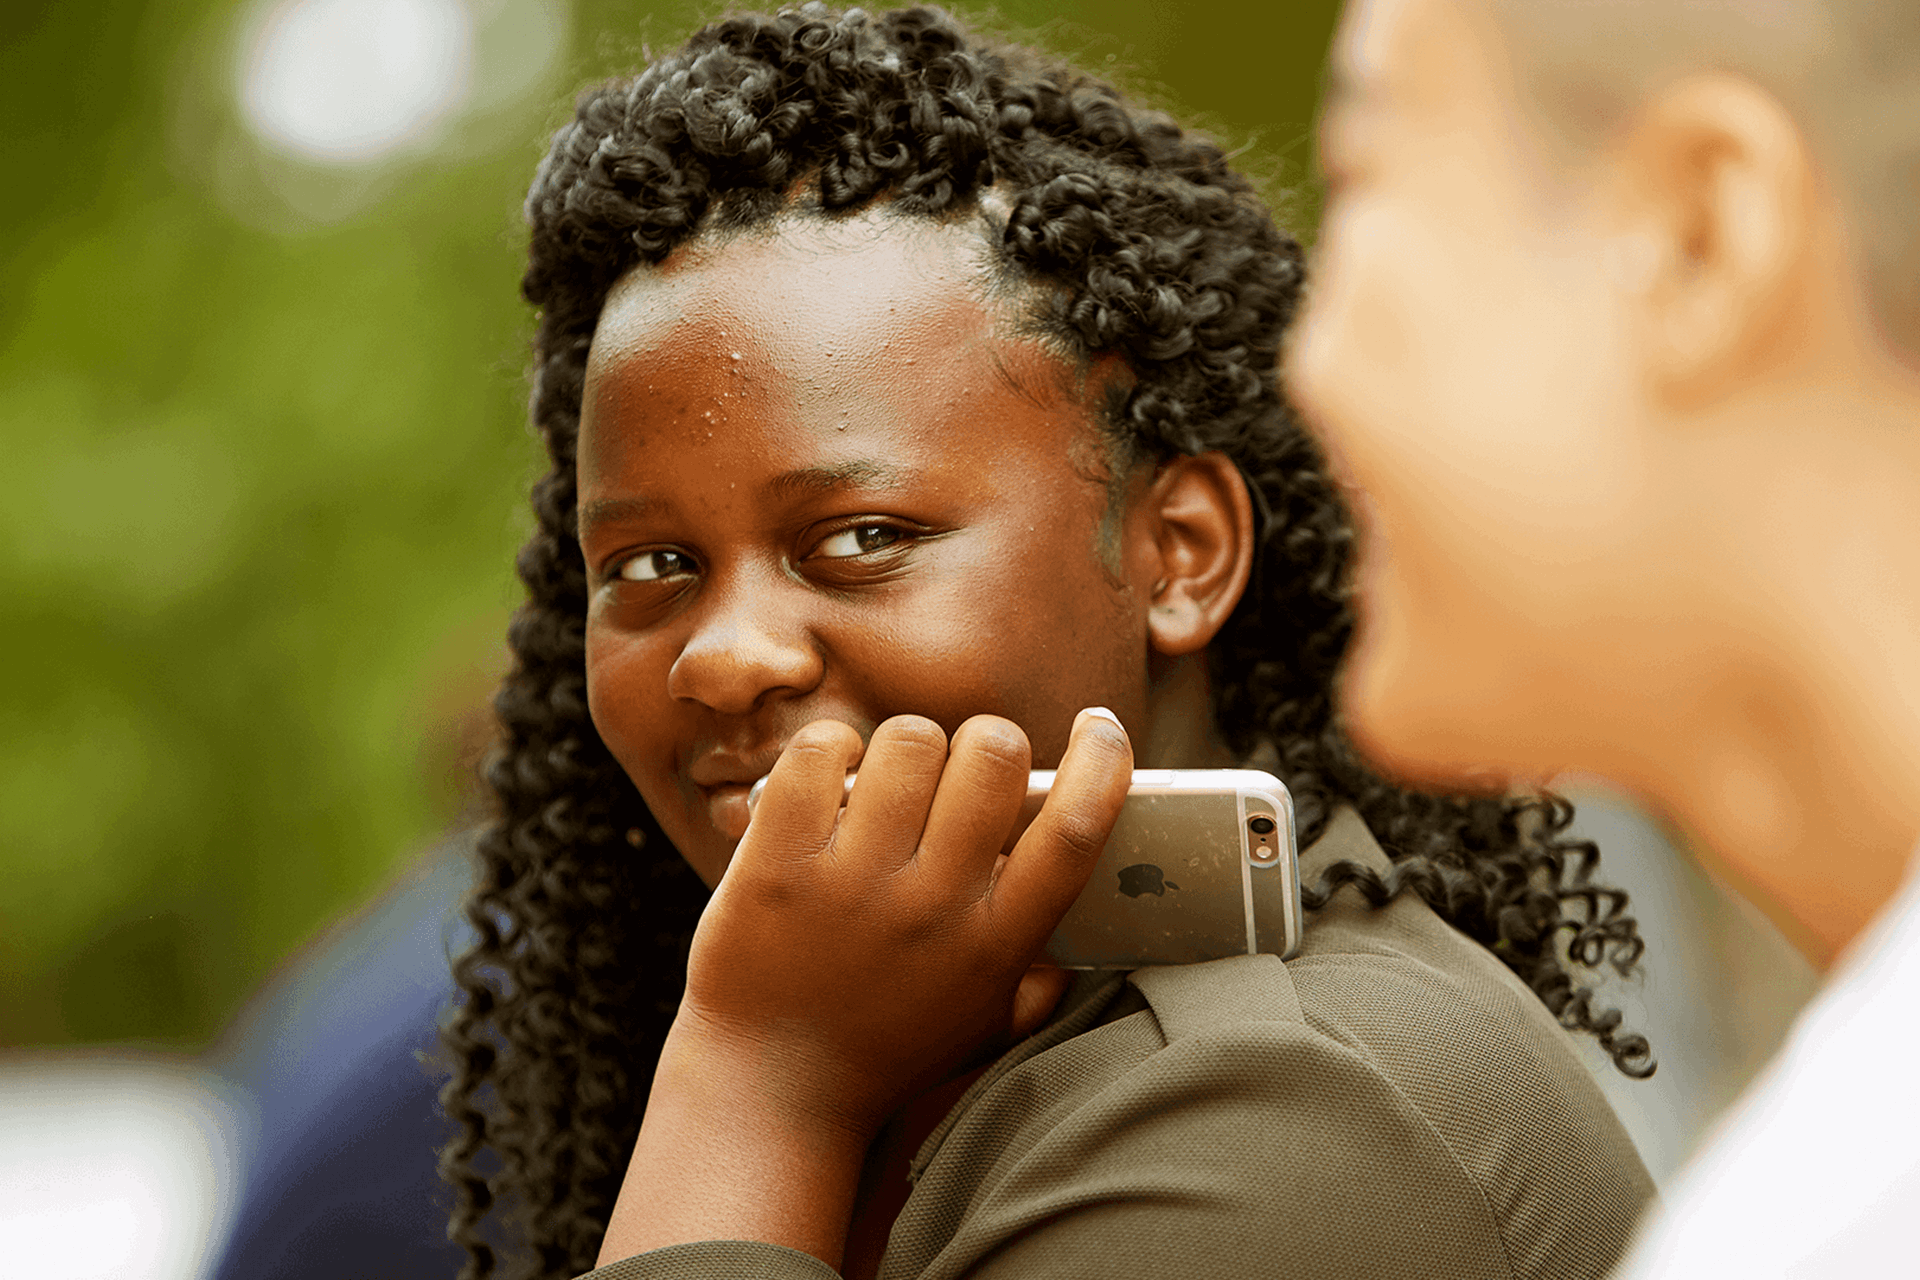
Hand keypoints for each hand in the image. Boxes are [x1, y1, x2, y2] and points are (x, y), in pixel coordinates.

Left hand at [682, 707, 1132, 1137]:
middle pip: (995, 757)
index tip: (1100, 726)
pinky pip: (822, 752)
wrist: (770, 1092)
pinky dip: (832, 749)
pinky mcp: (778, 863)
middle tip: (965, 768)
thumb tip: (1097, 919)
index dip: (1102, 761)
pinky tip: (832, 780)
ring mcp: (853, 883)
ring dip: (909, 745)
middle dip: (990, 741)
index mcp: (996, 943)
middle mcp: (933, 908)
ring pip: (911, 740)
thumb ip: (1045, 975)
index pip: (1075, 831)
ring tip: (891, 780)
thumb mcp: (986, 1024)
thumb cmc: (886, 1049)